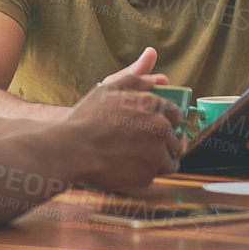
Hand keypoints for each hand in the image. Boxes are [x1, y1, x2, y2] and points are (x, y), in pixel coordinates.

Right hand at [64, 47, 185, 192]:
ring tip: (134, 158)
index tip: (155, 129)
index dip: (167, 122)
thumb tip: (159, 74)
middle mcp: (160, 126)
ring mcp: (157, 151)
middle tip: (140, 145)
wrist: (72, 149)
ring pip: (170, 158)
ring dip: (158, 159)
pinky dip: (148, 173)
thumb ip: (136, 78)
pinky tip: (130, 168)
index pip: (176, 115)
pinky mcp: (150, 173)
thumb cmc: (87, 118)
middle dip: (163, 142)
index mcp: (152, 103)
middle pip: (175, 138)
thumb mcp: (109, 88)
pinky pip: (158, 174)